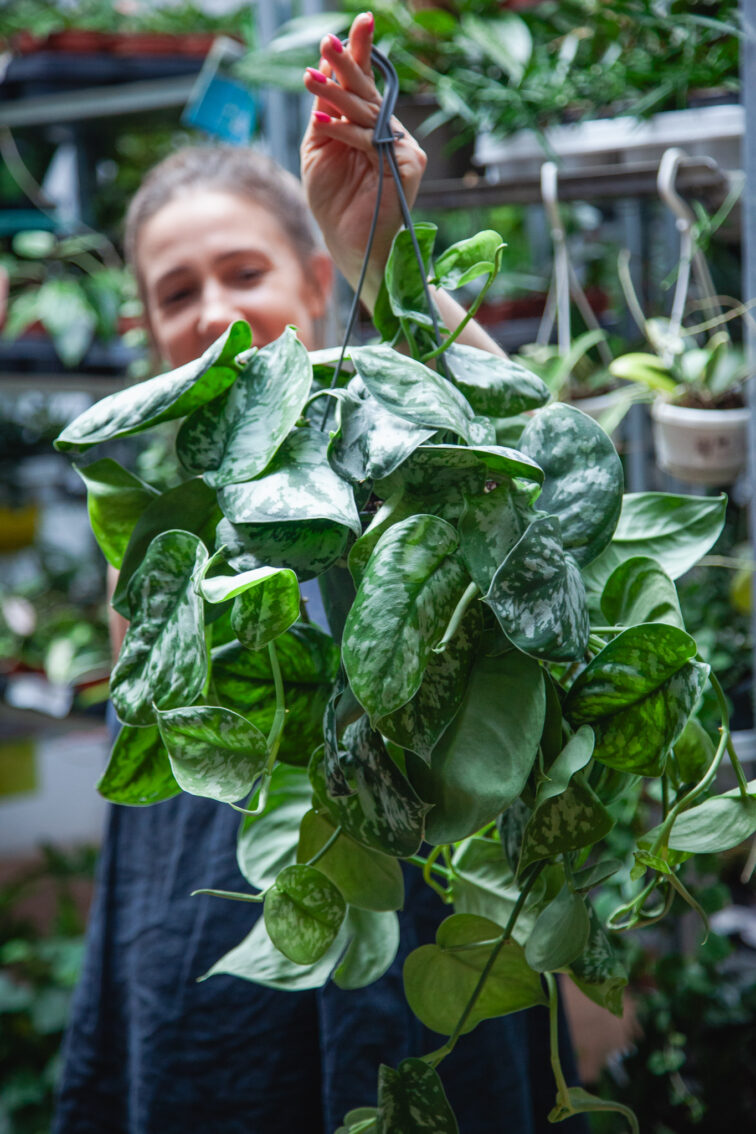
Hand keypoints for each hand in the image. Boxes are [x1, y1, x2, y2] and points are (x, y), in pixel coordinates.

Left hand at [300, 12, 426, 310]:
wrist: (350, 246)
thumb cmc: (335, 204)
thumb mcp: (321, 152)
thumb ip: (325, 118)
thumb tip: (324, 80)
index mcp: (372, 128)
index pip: (366, 85)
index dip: (361, 53)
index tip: (359, 21)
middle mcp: (391, 133)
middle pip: (368, 91)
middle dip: (347, 63)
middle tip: (328, 40)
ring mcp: (403, 148)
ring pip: (367, 112)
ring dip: (336, 93)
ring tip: (310, 77)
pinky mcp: (407, 165)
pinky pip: (371, 139)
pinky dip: (345, 130)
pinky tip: (322, 122)